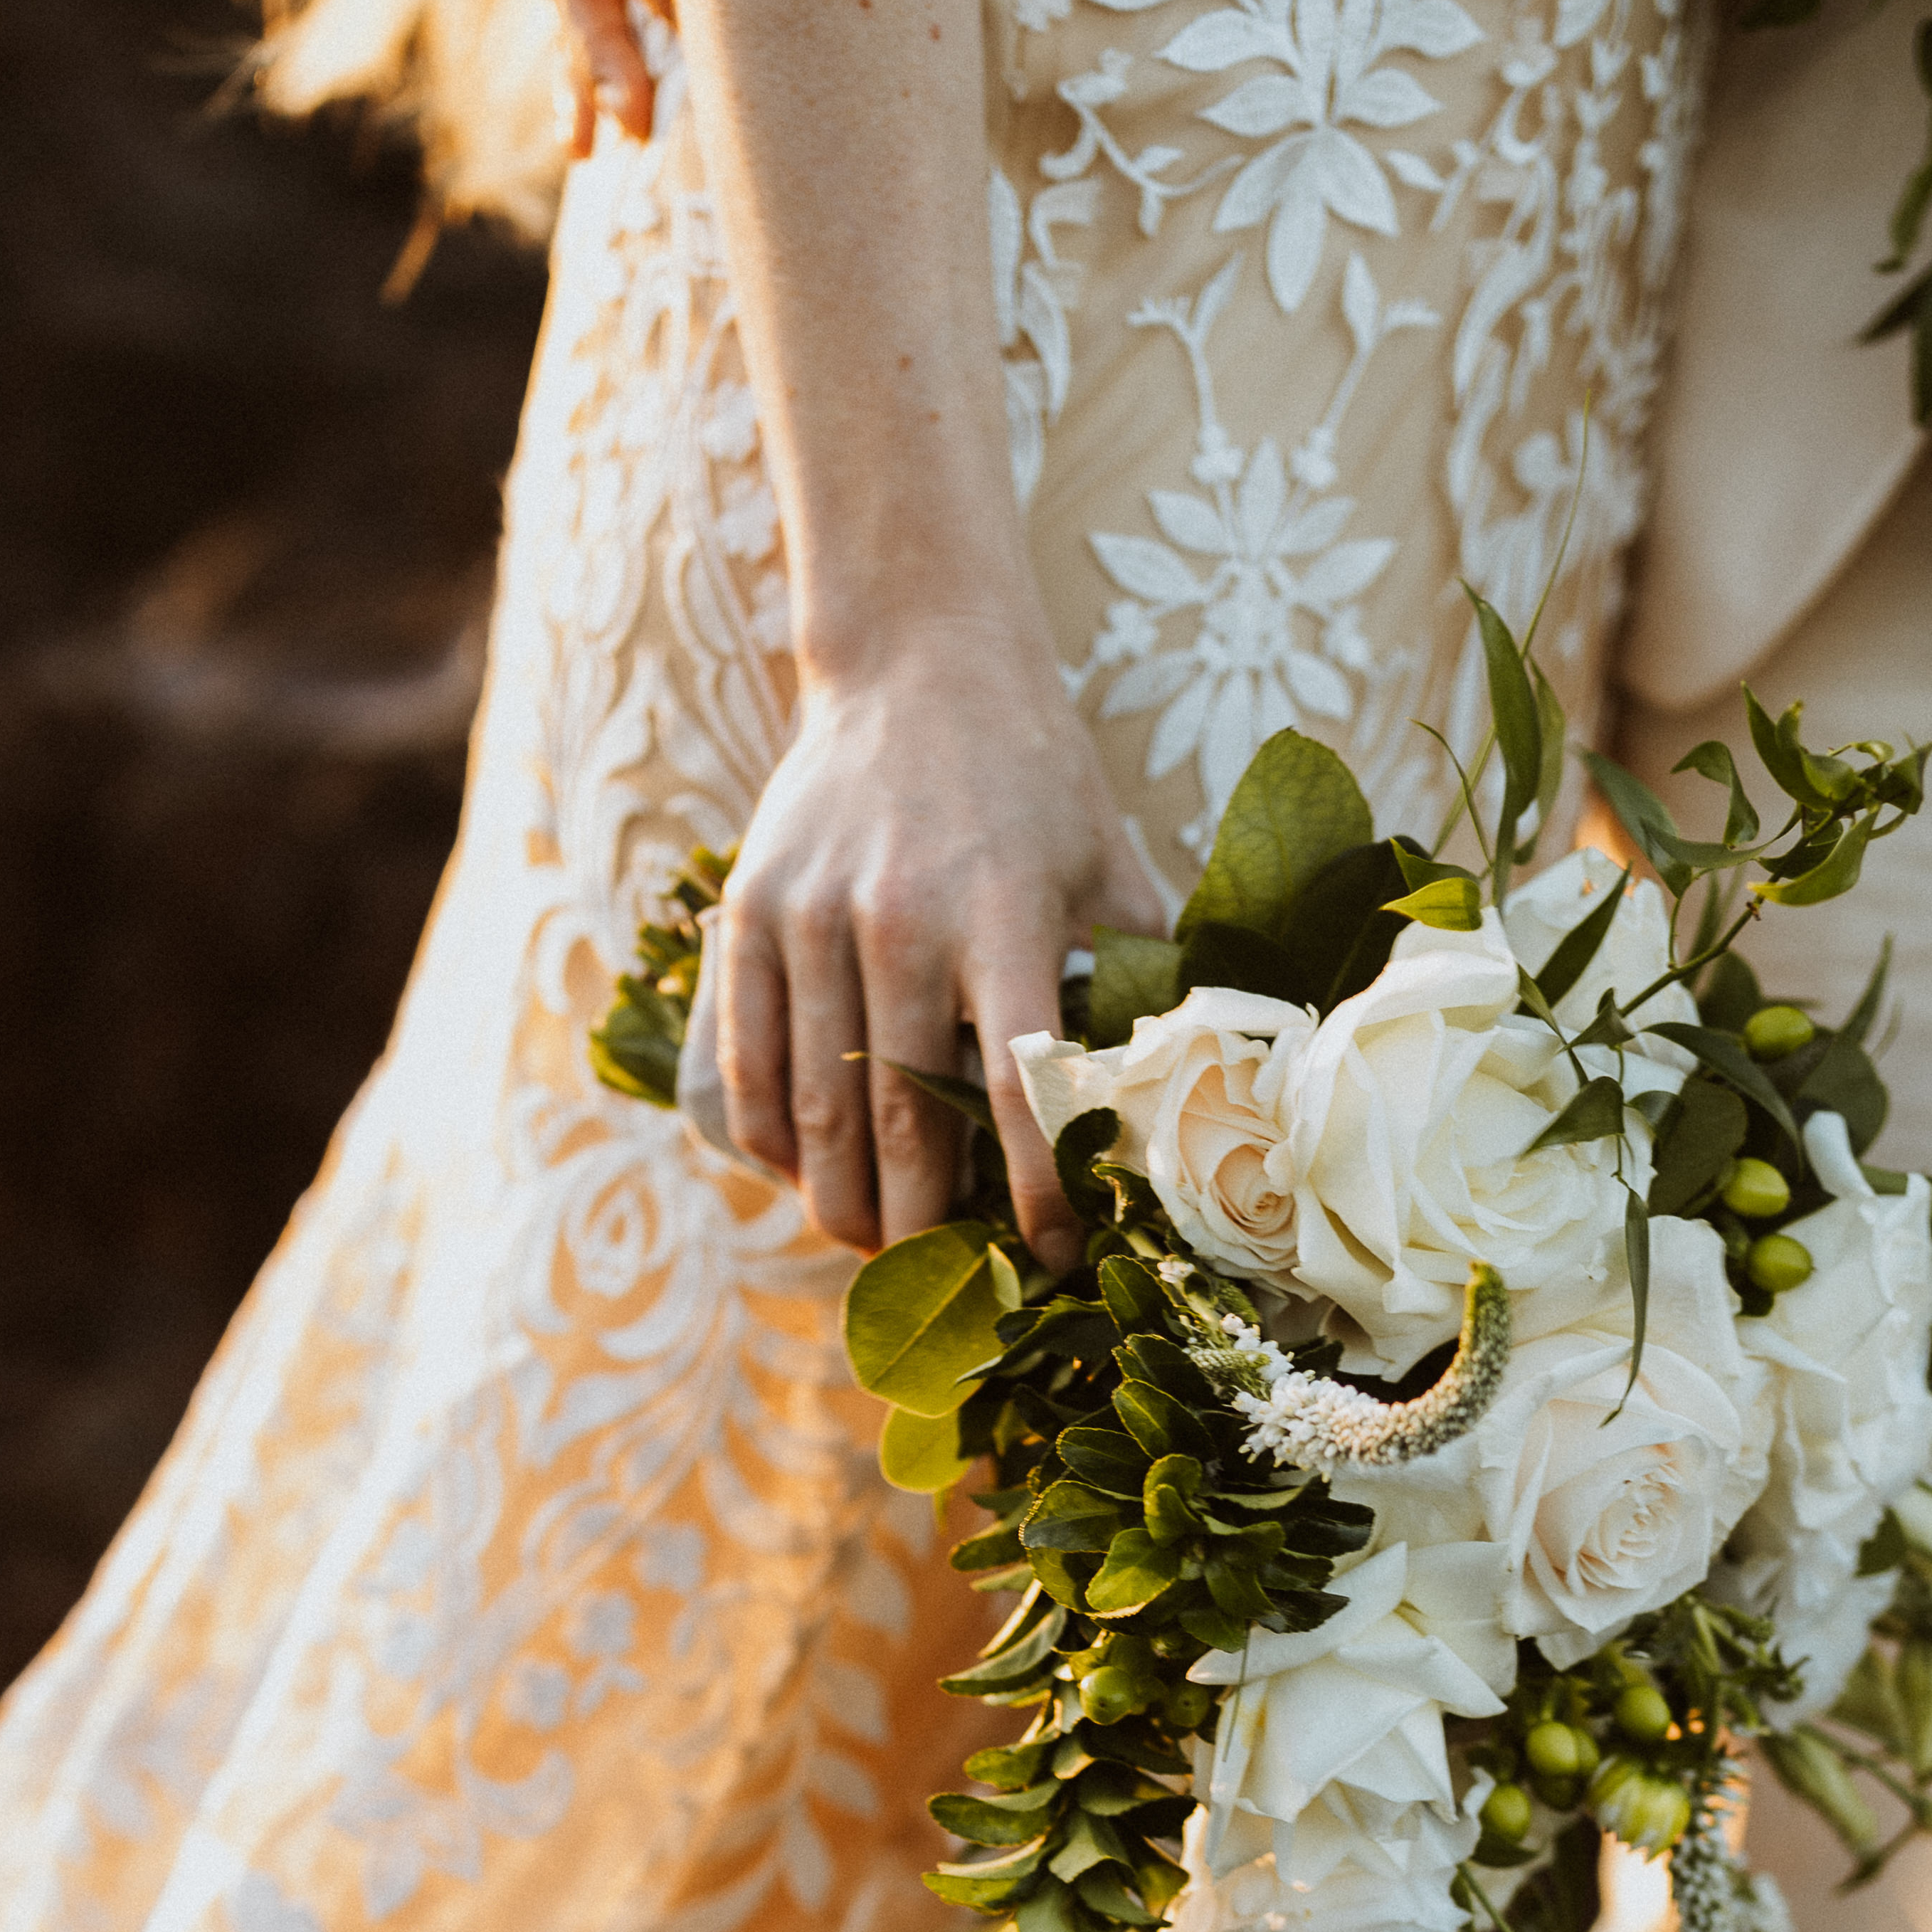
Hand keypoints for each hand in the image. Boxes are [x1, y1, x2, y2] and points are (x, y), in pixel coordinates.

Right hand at [716, 616, 1159, 1269]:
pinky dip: (769, 1138)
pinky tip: (798, 1175)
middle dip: (922, 1223)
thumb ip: (1137, 977)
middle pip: (901, 1120)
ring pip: (816, 1108)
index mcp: (1003, 912)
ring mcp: (813, 915)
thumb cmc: (1032, 779)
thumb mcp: (1106, 864)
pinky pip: (750, 1060)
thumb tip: (1181, 1103)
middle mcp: (900, 917)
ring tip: (869, 1243)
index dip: (1035, 1192)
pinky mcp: (751, 912)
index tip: (1050, 1256)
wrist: (916, 658)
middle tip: (941, 1272)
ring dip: (839, 1201)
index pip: (1019, 1087)